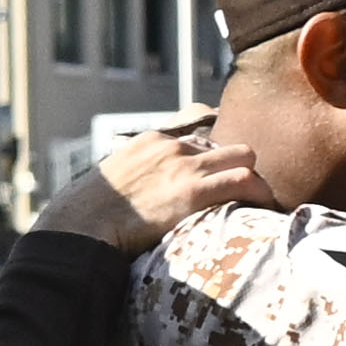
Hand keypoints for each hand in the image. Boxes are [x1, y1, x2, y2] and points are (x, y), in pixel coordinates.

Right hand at [35, 124, 273, 250]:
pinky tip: (263, 210)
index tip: (225, 165)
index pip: (200, 120)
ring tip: (257, 204)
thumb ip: (136, 172)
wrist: (82, 225)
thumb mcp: (114, 177)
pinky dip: (260, 195)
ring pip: (245, 157)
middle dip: (240, 165)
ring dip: (255, 180)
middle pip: (228, 140)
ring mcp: (183, 165)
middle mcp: (171, 145)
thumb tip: (142, 190)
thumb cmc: (92, 212)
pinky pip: (245, 181)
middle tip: (244, 193)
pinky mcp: (193, 191)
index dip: (218, 147)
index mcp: (152, 138)